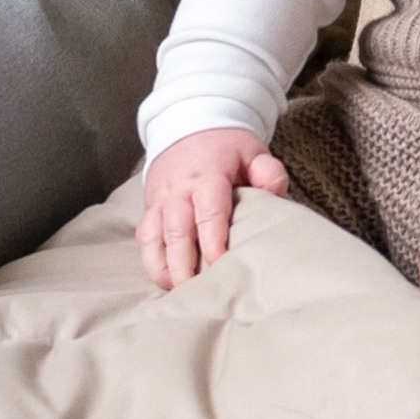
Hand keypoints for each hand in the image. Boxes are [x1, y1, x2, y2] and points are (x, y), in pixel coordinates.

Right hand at [137, 129, 288, 287]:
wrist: (187, 125)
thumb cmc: (225, 147)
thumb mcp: (252, 151)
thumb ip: (268, 172)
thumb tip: (274, 196)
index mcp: (207, 176)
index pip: (209, 214)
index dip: (213, 244)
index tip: (221, 267)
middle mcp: (179, 191)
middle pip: (178, 234)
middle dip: (186, 267)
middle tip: (199, 293)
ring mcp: (160, 201)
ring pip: (156, 240)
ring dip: (167, 269)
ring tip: (182, 293)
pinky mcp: (149, 210)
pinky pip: (145, 240)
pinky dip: (152, 262)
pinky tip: (167, 280)